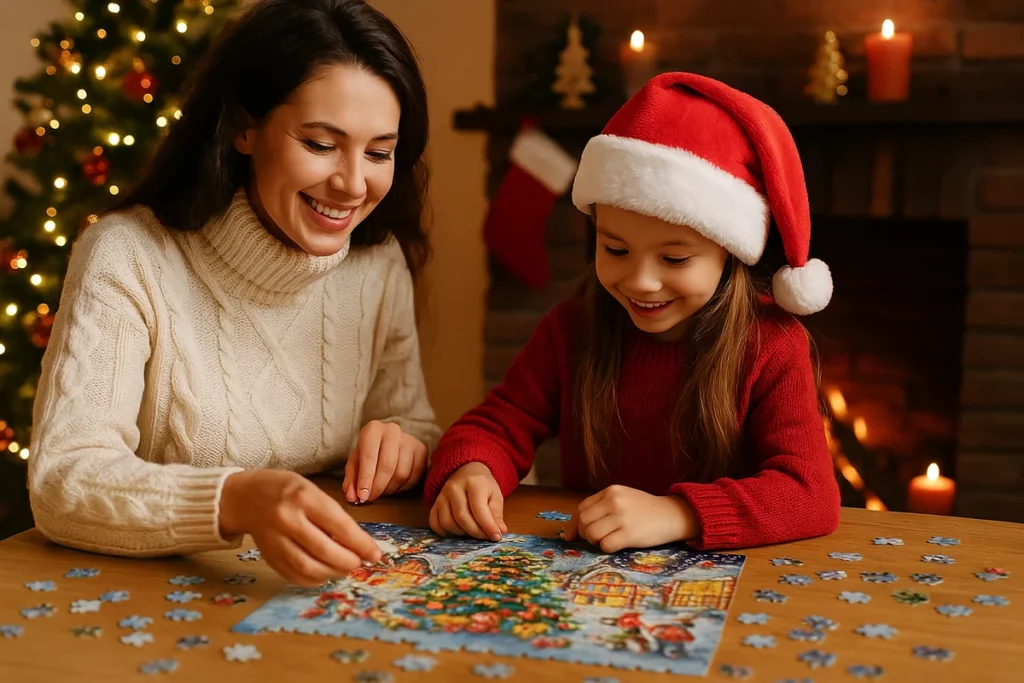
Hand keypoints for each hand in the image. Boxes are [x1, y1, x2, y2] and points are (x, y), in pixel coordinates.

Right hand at [219, 470, 381, 587]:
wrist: (244, 497)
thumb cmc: (285, 489)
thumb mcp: (311, 490)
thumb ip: (331, 514)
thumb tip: (358, 543)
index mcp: (303, 496)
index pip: (339, 525)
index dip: (361, 543)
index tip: (375, 554)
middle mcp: (287, 519)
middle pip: (324, 550)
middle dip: (349, 561)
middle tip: (360, 563)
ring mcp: (275, 539)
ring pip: (308, 566)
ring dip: (333, 573)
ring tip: (345, 569)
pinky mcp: (267, 555)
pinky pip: (293, 575)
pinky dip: (313, 579)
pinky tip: (324, 574)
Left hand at [342, 420, 427, 503]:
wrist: (388, 441)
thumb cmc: (369, 453)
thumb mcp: (355, 463)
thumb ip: (351, 480)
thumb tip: (352, 497)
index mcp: (373, 430)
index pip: (369, 456)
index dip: (365, 479)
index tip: (362, 496)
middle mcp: (393, 431)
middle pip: (387, 466)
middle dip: (378, 487)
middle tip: (370, 498)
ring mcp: (410, 440)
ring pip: (402, 473)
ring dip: (390, 488)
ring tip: (381, 490)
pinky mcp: (422, 450)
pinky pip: (415, 477)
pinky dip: (403, 487)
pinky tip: (394, 486)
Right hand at [429, 462, 507, 541]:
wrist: (466, 471)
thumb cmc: (483, 485)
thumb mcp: (495, 495)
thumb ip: (496, 514)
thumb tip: (499, 532)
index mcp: (473, 483)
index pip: (479, 509)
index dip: (488, 526)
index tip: (496, 537)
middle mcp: (454, 488)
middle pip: (462, 517)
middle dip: (476, 532)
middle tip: (485, 537)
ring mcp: (442, 496)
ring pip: (447, 522)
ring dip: (461, 533)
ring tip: (473, 532)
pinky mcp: (435, 504)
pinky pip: (435, 523)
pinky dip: (445, 532)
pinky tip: (457, 531)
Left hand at [562, 485, 698, 552]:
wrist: (673, 515)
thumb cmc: (645, 509)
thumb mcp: (623, 498)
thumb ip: (602, 506)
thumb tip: (576, 527)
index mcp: (611, 491)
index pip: (582, 508)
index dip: (574, 524)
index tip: (571, 536)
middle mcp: (614, 502)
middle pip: (584, 522)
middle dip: (585, 534)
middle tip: (595, 538)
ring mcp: (622, 517)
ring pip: (592, 534)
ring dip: (596, 542)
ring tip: (608, 540)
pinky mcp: (630, 534)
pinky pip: (606, 545)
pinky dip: (607, 548)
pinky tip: (617, 544)